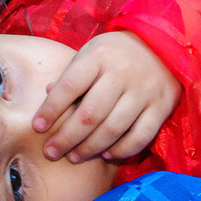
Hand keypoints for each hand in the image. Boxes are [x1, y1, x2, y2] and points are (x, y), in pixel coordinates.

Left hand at [33, 31, 179, 162]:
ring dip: (90, 148)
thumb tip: (47, 94)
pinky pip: (140, 136)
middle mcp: (122, 73)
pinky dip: (121, 150)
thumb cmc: (114, 53)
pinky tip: (105, 155)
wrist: (162, 43)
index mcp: (98, 57)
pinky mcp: (163, 106)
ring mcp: (145, 90)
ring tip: (73, 157)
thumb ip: (70, 75)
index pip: (69, 86)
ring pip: (113, 128)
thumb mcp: (89, 54)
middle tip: (51, 152)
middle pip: (90, 114)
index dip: (51, 109)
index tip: (37, 127)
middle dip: (66, 137)